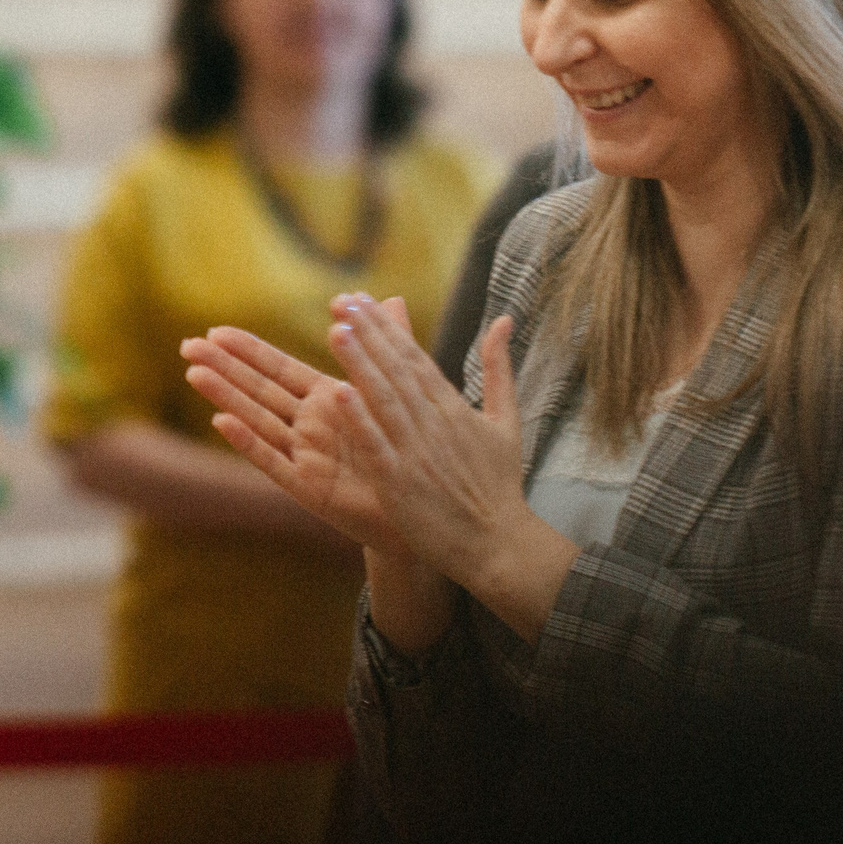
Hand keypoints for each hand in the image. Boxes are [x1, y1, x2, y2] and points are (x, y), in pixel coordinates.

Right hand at [184, 312, 417, 562]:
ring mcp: (305, 457)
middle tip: (186, 346)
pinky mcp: (309, 488)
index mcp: (326, 401)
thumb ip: (391, 347)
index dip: (248, 350)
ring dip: (226, 397)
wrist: (424, 511)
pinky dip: (248, 442)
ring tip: (195, 374)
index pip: (279, 369)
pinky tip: (222, 423)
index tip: (215, 330)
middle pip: (259, 391)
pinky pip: (274, 462)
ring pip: (258, 421)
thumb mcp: (398, 394)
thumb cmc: (406, 452)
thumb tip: (391, 296)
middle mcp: (309, 427)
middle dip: (224, 367)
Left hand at [323, 297, 537, 590]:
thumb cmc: (500, 486)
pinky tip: (338, 394)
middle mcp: (435, 423)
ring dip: (359, 364)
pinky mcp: (402, 483)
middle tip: (342, 301)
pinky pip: (377, 446)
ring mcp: (417, 452)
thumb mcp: (507, 421)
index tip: (362, 300)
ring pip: (384, 399)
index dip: (387, 327)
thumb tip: (503, 320)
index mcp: (454, 407)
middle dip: (368, 333)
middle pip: (397, 370)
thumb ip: (500, 368)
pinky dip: (359, 420)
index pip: (415, 357)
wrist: (500, 543)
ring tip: (335, 331)